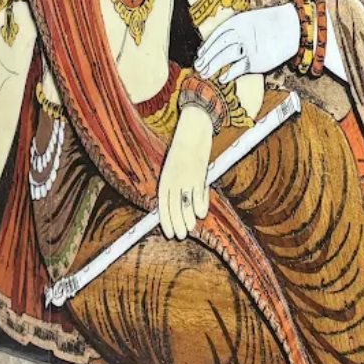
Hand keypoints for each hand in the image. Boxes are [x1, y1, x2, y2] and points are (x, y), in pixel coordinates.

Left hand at [157, 107, 214, 240]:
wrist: (193, 128)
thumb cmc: (183, 149)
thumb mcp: (173, 167)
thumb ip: (174, 184)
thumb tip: (178, 204)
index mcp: (165, 178)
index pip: (162, 204)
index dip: (165, 220)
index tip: (169, 232)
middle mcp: (173, 179)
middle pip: (174, 206)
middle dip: (177, 223)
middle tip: (181, 235)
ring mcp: (186, 176)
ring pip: (186, 203)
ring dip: (188, 218)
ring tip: (190, 229)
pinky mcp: (199, 172)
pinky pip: (199, 192)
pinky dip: (201, 203)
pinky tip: (201, 213)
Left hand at [195, 4, 301, 81]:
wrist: (293, 27)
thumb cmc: (270, 25)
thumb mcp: (251, 22)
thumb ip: (236, 31)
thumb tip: (218, 47)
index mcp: (239, 21)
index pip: (218, 35)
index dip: (207, 45)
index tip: (200, 54)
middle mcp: (242, 33)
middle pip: (219, 46)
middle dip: (207, 57)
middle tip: (198, 66)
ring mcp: (250, 47)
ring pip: (226, 57)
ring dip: (213, 65)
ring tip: (205, 73)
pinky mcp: (257, 61)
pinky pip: (239, 68)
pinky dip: (229, 74)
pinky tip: (222, 78)